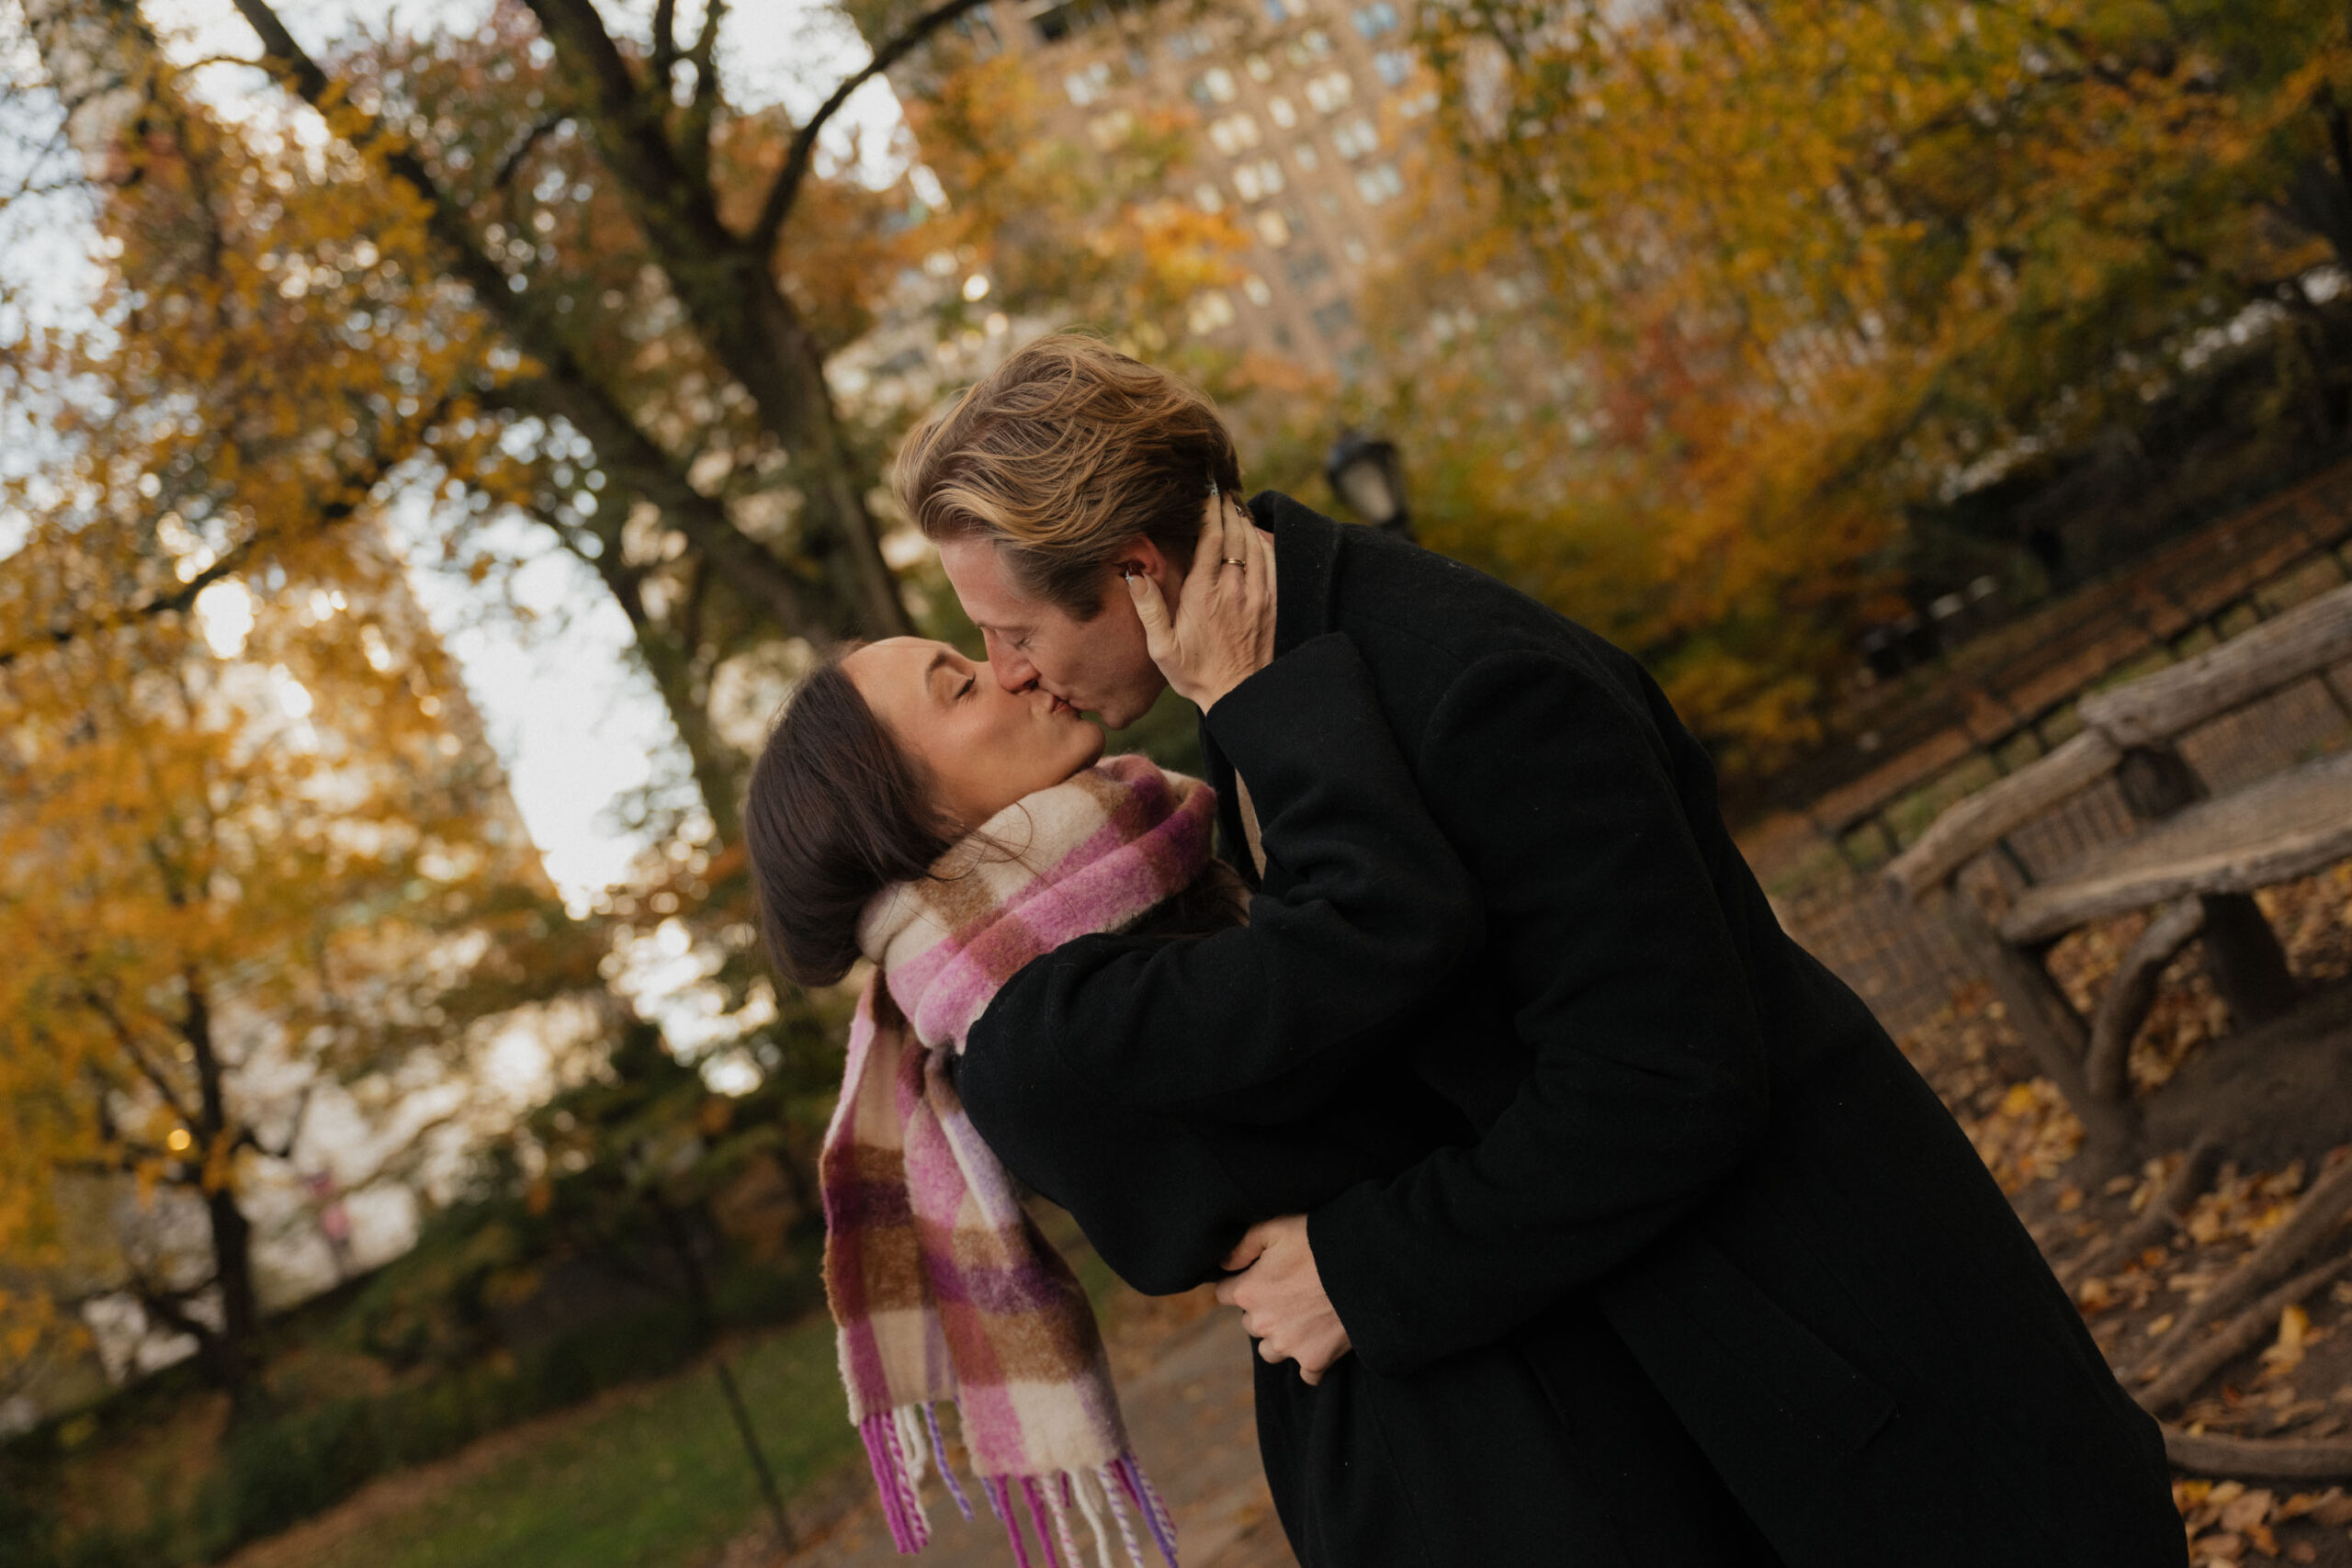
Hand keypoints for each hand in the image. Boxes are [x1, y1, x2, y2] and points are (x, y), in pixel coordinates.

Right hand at [1125, 488, 1276, 711]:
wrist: (1240, 695)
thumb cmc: (1195, 673)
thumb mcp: (1162, 648)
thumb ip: (1148, 608)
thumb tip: (1133, 573)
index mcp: (1203, 594)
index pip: (1210, 539)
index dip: (1209, 511)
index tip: (1205, 491)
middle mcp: (1233, 589)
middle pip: (1234, 534)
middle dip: (1227, 507)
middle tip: (1220, 488)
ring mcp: (1256, 594)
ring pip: (1254, 543)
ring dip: (1244, 520)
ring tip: (1234, 503)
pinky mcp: (1271, 602)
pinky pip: (1271, 561)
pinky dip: (1262, 541)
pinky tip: (1254, 532)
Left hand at [1214, 1215, 1350, 1384]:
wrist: (1368, 1267)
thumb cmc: (1321, 1242)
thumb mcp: (1277, 1227)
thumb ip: (1242, 1244)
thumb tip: (1223, 1264)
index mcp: (1249, 1291)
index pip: (1224, 1294)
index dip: (1241, 1283)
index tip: (1259, 1276)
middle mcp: (1263, 1324)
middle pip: (1249, 1323)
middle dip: (1262, 1310)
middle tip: (1289, 1292)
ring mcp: (1289, 1345)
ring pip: (1270, 1351)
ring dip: (1281, 1338)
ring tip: (1303, 1316)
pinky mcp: (1315, 1360)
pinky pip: (1306, 1373)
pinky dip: (1311, 1360)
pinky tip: (1321, 1340)